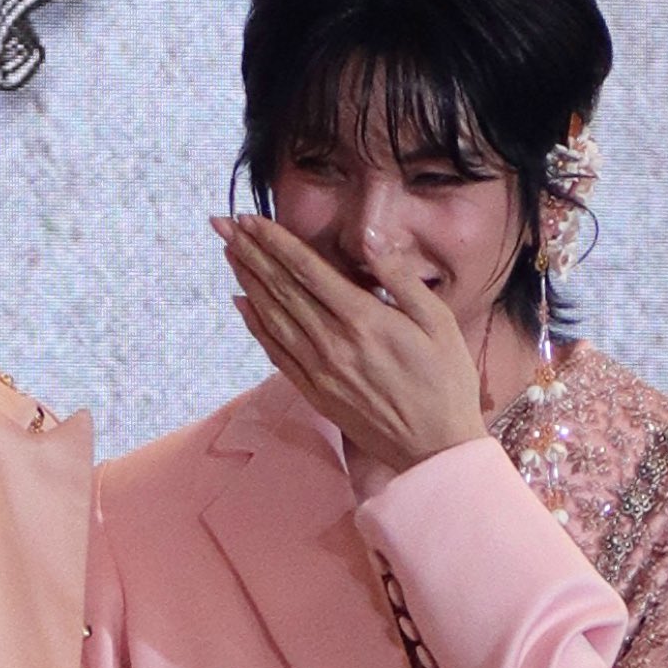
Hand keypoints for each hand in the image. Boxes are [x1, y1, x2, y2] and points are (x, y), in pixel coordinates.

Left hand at [213, 214, 488, 471]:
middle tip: (222, 226)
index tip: (250, 219)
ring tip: (228, 253)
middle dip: (250, 253)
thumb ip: (401, 278)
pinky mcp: (314, 392)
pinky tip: (242, 303)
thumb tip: (371, 241)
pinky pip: (276, 352)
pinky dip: (255, 325)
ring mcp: (319, 370)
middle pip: (281, 288)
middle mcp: (333, 343)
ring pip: (273, 316)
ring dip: (248, 281)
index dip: (275, 242)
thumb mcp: (439, 321)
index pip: (307, 270)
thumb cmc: (445, 381)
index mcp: (364, 319)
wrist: (434, 448)